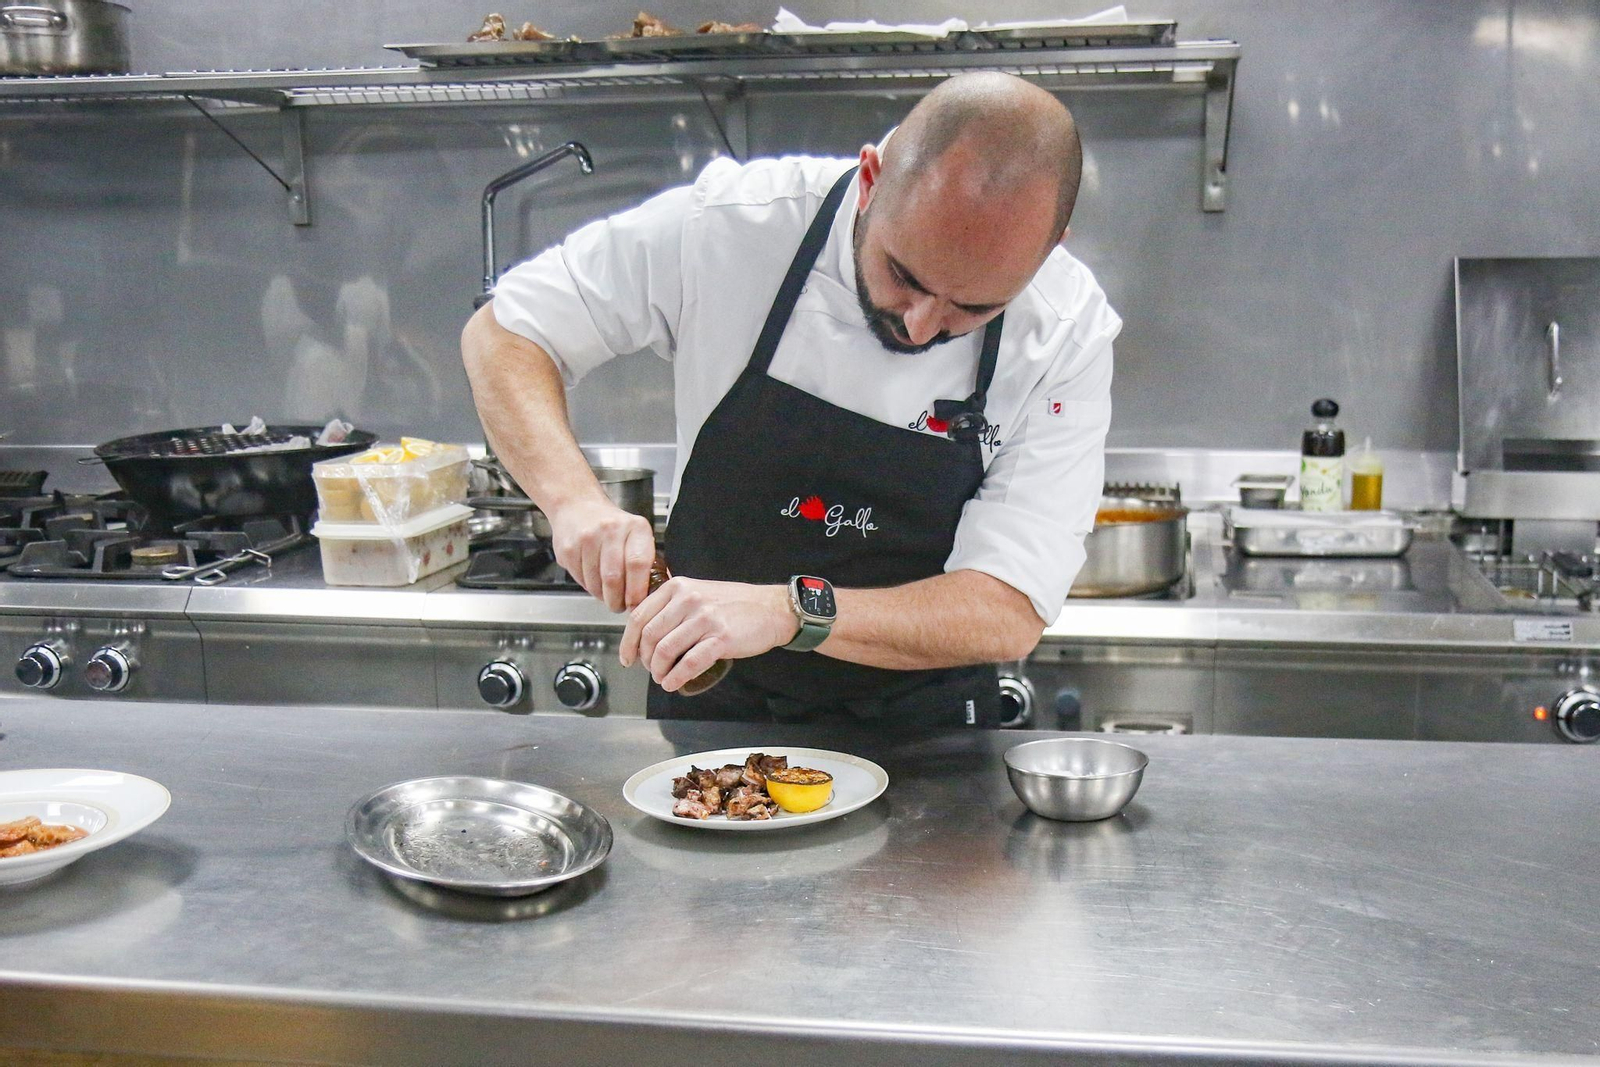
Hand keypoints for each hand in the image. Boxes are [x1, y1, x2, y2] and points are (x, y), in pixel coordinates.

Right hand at [545, 498, 654, 612]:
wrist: (577, 506)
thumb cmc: (612, 527)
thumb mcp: (637, 535)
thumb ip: (648, 563)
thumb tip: (659, 593)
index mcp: (636, 527)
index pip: (638, 564)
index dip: (637, 591)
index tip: (636, 604)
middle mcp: (611, 529)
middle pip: (614, 578)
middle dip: (617, 600)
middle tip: (619, 606)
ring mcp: (587, 538)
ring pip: (596, 583)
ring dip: (602, 596)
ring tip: (607, 593)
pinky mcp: (568, 548)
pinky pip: (580, 580)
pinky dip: (589, 587)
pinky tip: (594, 579)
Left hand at [620, 578, 799, 691]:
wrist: (771, 608)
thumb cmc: (734, 604)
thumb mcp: (698, 592)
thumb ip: (672, 606)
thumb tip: (645, 632)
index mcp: (678, 587)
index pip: (639, 616)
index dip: (628, 642)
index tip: (627, 657)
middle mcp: (688, 599)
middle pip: (650, 635)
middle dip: (645, 659)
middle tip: (651, 670)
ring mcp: (705, 618)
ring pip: (666, 650)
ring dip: (659, 671)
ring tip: (663, 678)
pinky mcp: (721, 638)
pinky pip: (689, 663)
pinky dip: (676, 677)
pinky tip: (673, 684)